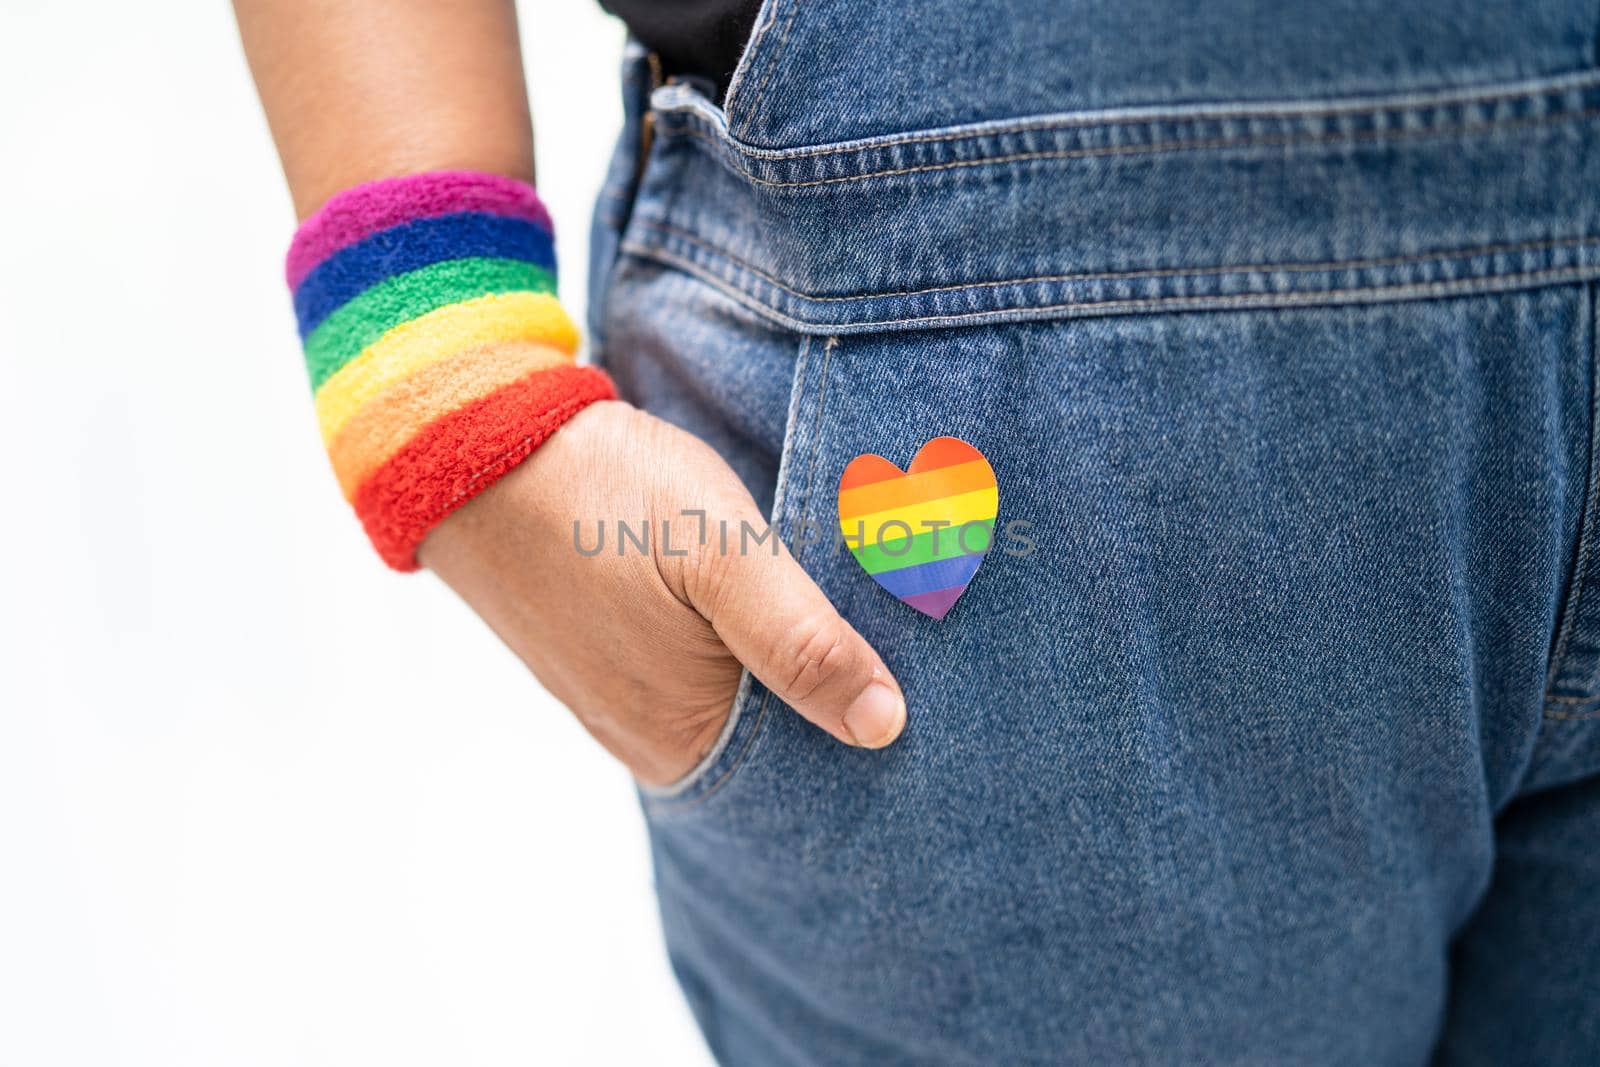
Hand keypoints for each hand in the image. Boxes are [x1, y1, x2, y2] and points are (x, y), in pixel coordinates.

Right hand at [419, 400, 906, 785]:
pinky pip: (691, 667)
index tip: (911, 653)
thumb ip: (801, 642)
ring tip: (827, 592)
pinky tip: (754, 593)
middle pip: (771, 730)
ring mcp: (616, 697)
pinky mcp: (598, 654)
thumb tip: (885, 726)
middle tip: (882, 602)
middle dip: (825, 678)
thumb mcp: (722, 553)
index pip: (809, 756)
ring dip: (777, 653)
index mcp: (681, 733)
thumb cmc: (603, 490)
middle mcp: (646, 736)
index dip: (863, 707)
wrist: (471, 440)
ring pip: (733, 694)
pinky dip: (731, 638)